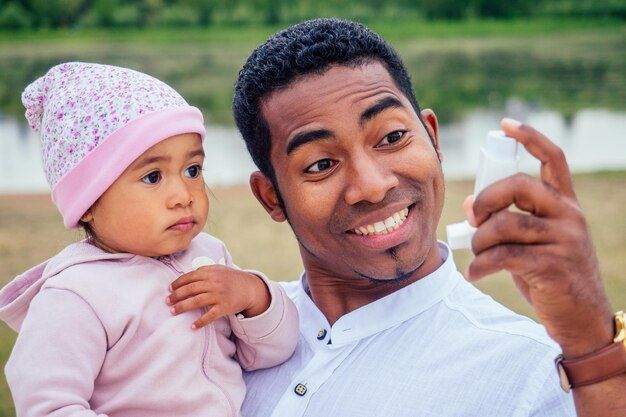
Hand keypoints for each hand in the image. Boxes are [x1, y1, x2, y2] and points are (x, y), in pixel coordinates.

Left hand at [166, 265, 270, 329]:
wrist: (249, 288)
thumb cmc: (232, 278)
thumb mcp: (219, 269)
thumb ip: (204, 269)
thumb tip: (188, 274)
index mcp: (210, 273)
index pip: (189, 277)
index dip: (177, 283)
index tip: (169, 289)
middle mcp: (213, 283)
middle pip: (190, 289)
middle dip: (176, 295)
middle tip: (167, 301)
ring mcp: (219, 295)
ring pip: (196, 301)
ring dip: (183, 307)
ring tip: (173, 311)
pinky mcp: (224, 307)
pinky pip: (210, 316)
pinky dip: (201, 322)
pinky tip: (192, 326)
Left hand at [464, 118, 613, 357]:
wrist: (580, 319)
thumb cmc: (550, 275)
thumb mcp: (532, 243)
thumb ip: (506, 220)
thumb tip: (470, 204)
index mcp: (565, 203)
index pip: (553, 158)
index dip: (529, 138)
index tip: (505, 125)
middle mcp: (569, 215)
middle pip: (519, 184)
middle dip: (486, 198)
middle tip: (473, 217)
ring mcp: (564, 239)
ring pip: (506, 224)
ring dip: (480, 241)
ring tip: (475, 256)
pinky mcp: (553, 266)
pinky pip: (504, 256)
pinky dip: (480, 266)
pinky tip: (474, 274)